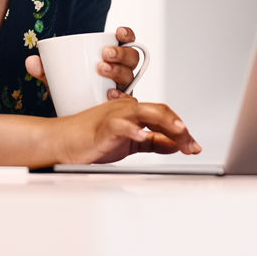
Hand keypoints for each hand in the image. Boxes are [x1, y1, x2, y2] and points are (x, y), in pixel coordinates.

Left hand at [23, 26, 141, 98]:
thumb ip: (44, 69)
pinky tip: (109, 94)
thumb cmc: (70, 89)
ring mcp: (123, 89)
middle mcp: (122, 71)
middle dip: (121, 53)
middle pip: (132, 58)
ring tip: (101, 69)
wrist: (71, 115)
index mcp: (112, 58)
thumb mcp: (56, 77)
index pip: (126, 42)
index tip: (118, 32)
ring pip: (130, 76)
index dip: (127, 35)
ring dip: (118, 70)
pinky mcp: (121, 106)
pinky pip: (128, 100)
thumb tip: (31, 61)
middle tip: (104, 54)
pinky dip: (121, 96)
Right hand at [54, 96, 200, 164]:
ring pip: (146, 113)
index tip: (193, 146)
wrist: (63, 141)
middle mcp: (127, 109)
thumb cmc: (92, 139)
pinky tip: (143, 137)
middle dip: (179, 129)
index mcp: (134, 112)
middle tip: (191, 145)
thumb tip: (175, 145)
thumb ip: (152, 142)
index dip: (181, 130)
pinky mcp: (104, 126)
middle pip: (160, 112)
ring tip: (180, 132)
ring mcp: (116, 115)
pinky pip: (122, 125)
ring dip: (166, 122)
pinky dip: (134, 130)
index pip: (164, 116)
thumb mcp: (130, 143)